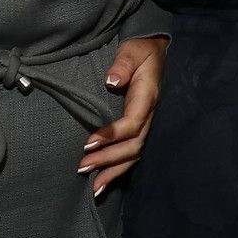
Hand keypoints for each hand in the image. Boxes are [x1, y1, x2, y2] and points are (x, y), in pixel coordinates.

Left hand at [80, 36, 165, 195]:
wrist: (154, 50)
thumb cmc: (141, 50)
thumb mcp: (132, 50)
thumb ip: (123, 64)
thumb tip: (112, 81)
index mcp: (147, 98)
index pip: (132, 123)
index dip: (112, 135)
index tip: (89, 143)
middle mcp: (149, 115)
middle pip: (133, 145)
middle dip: (109, 159)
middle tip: (83, 167)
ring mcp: (147, 123)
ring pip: (134, 155)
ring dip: (113, 171)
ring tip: (94, 187)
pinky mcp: (140, 128)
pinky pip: (132, 152)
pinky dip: (118, 168)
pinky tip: (104, 180)